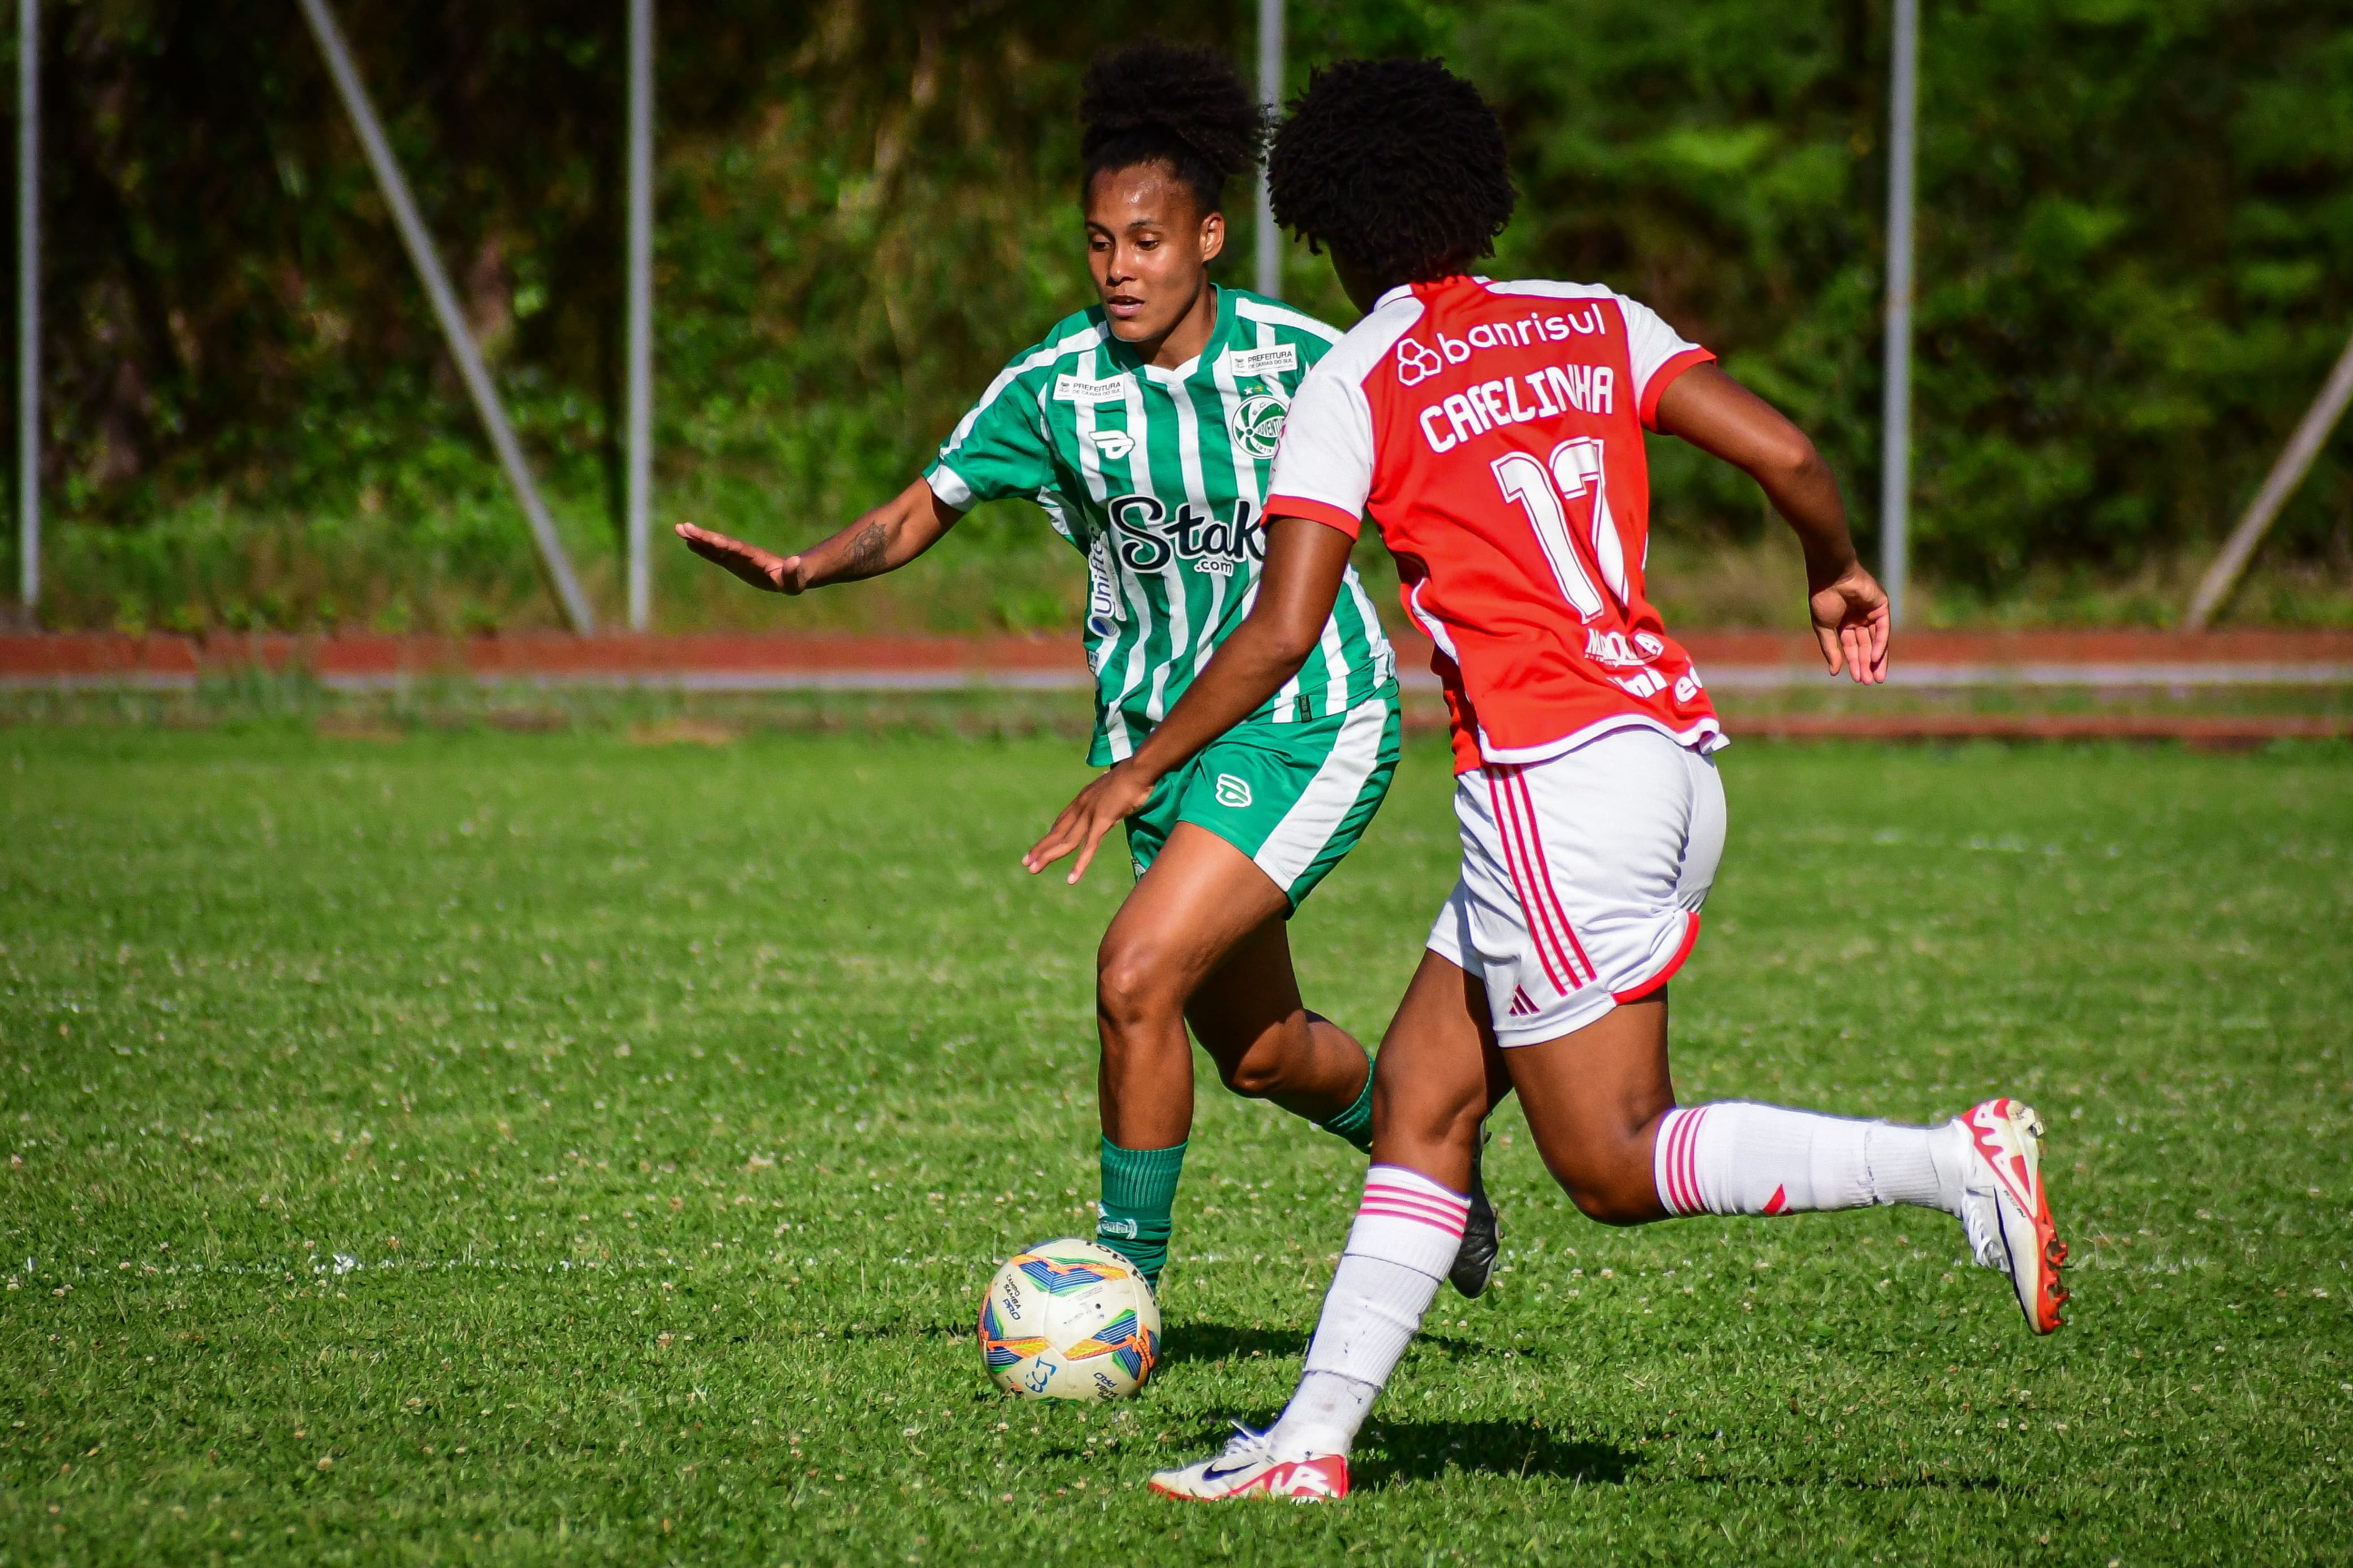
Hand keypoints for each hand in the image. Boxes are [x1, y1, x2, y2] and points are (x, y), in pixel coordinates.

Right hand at [674, 522, 806, 593]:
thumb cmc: (794, 579)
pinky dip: (702, 549)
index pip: (735, 548)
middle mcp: (742, 553)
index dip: (721, 543)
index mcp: (755, 556)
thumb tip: (794, 562)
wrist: (791, 574)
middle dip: (702, 536)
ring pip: (713, 546)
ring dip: (697, 538)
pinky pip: (715, 555)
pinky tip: (689, 543)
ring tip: (679, 529)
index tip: (707, 538)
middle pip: (719, 543)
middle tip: (682, 527)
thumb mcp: (795, 579)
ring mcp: (736, 557)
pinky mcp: (733, 562)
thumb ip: (793, 572)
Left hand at [1022, 760, 1158, 884]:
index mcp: (1082, 800)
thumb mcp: (1112, 790)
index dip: (1048, 837)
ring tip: (1034, 870)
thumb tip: (1111, 801)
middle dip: (1041, 849)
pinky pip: (1088, 847)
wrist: (1139, 769)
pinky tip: (1072, 879)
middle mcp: (1081, 807)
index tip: (1038, 848)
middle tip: (1026, 863)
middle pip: (1056, 832)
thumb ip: (1107, 799)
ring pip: (1065, 841)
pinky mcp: (1102, 821)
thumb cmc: (1131, 777)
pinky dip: (1079, 864)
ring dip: (1049, 856)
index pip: (1060, 823)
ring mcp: (1090, 814)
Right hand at [1808, 561, 1890, 683]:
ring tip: (1875, 676)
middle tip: (1868, 682)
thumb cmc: (1823, 599)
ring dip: (1876, 658)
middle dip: (1867, 664)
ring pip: (1876, 640)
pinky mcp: (1881, 606)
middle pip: (1866, 646)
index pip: (1852, 647)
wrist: (1831, 576)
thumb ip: (1831, 649)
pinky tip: (1875, 657)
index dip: (1854, 663)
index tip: (1857, 679)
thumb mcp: (1825, 628)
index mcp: (1845, 623)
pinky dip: (1880, 643)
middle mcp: (1860, 619)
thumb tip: (1835, 672)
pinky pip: (1882, 628)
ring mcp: (1872, 612)